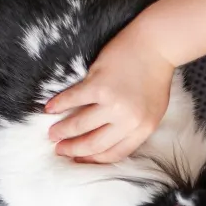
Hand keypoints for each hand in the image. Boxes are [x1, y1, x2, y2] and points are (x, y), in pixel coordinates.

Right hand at [45, 24, 174, 162]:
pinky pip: (73, 99)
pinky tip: (50, 109)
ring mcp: (113, 103)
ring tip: (52, 134)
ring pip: (80, 125)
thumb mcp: (152, 111)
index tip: (79, 160)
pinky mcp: (98, 84)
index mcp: (143, 129)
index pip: (114, 153)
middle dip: (74, 150)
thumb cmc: (154, 78)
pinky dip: (59, 105)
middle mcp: (128, 120)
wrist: (156, 45)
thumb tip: (105, 141)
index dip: (93, 159)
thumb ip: (132, 127)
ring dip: (63, 131)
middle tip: (60, 150)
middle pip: (94, 144)